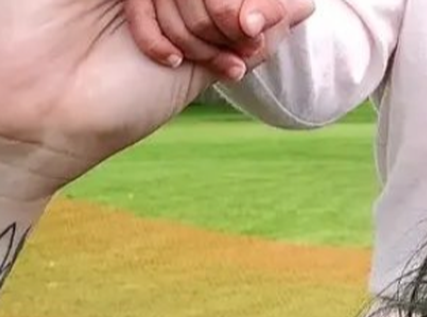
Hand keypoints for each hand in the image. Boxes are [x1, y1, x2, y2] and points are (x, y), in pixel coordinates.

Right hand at [0, 0, 308, 200]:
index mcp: (177, 3)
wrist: (53, 124)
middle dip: (229, 10)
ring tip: (182, 59)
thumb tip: (304, 8)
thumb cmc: (121, 102)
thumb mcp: (202, 71)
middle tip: (228, 44)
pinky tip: (160, 54)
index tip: (247, 45)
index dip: (252, 9)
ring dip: (196, 17)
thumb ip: (251, 36)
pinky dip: (160, 15)